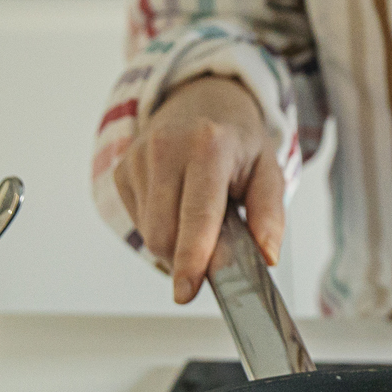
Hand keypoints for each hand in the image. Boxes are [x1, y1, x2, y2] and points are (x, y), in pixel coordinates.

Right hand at [112, 75, 283, 302]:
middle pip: (165, 233)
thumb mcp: (268, 171)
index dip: (192, 257)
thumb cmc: (237, 142)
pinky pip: (138, 222)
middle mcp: (166, 148)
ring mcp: (138, 157)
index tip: (186, 291)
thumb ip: (269, 215)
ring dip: (174, 242)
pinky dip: (160, 226)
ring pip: (149, 233)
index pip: (197, 214)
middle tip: (213, 249)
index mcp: (208, 146)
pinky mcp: (121, 169)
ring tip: (197, 216)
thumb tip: (267, 256)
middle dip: (187, 257)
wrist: (201, 100)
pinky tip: (176, 204)